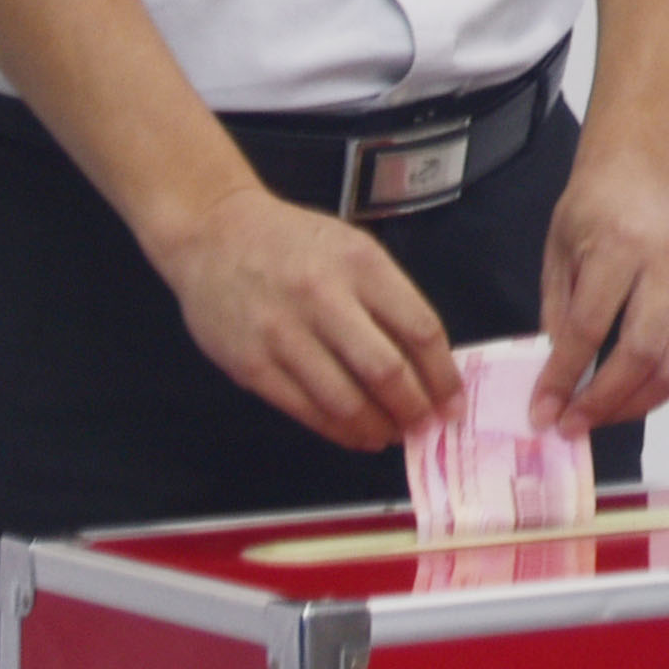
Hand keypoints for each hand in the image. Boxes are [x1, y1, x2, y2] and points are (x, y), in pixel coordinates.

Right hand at [154, 188, 460, 450]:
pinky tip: (354, 434)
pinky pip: (305, 409)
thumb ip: (389, 299)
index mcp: (362, 265)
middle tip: (426, 427)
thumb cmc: (295, 242)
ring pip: (345, 400)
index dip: (443, 375)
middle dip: (414, 409)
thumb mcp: (354, 249)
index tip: (454, 402)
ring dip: (377, 427)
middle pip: (386, 370)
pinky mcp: (251, 365)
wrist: (214, 233)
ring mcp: (283, 334)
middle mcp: (325, 298)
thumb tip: (426, 362)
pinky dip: (337, 430)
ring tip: (392, 435)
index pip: (420, 329)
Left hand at [534, 148, 668, 434]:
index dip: (563, 377)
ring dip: (634, 405)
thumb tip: (556, 380)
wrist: (646, 177)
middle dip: (603, 401)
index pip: (590, 327)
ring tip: (599, 419)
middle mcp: (667, 264)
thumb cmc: (594, 210)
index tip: (542, 411)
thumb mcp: (559, 251)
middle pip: (641, 352)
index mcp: (620, 246)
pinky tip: (633, 399)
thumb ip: (559, 313)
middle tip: (571, 425)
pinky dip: (663, 389)